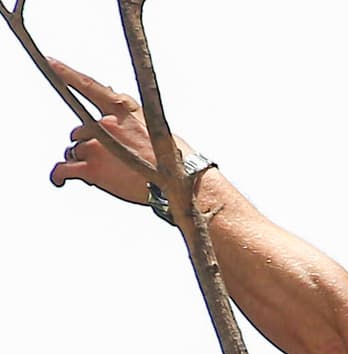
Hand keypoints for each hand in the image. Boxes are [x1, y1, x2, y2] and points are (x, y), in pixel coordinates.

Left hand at [47, 59, 166, 204]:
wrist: (182, 182)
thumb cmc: (174, 157)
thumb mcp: (155, 124)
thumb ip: (129, 113)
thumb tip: (113, 95)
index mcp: (122, 109)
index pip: (89, 86)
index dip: (67, 73)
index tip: (50, 62)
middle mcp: (106, 124)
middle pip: (80, 131)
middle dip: (87, 143)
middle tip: (106, 158)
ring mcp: (97, 146)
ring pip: (74, 151)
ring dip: (82, 160)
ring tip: (103, 173)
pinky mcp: (93, 169)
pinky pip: (64, 169)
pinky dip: (59, 175)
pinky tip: (59, 179)